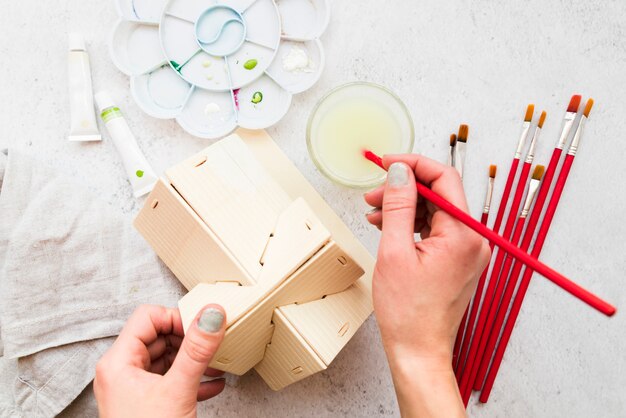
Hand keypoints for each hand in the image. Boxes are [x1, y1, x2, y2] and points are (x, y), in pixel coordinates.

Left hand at [94, 304, 226, 417]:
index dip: (177, 318)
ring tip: (215, 365)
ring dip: (193, 361)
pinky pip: (169, 380)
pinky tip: (212, 384)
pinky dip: (191, 379)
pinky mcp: (145, 405)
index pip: (148, 318)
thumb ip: (197, 350)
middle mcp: (121, 373)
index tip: (201, 328)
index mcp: (118, 363)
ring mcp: (132, 390)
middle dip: (189, 341)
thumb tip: (211, 315)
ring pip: (166, 360)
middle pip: (158, 337)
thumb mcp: (178, 390)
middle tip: (211, 345)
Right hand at [364, 155, 489, 416]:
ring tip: (374, 213)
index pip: (444, 178)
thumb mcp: (394, 252)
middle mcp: (472, 240)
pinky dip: (411, 225)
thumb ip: (397, 206)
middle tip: (374, 194)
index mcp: (463, 235)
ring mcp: (467, 251)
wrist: (418, 350)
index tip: (387, 163)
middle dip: (404, 189)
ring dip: (404, 207)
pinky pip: (435, 230)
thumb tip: (399, 171)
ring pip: (435, 211)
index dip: (413, 165)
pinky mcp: (457, 260)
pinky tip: (388, 227)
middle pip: (439, 194)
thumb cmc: (408, 312)